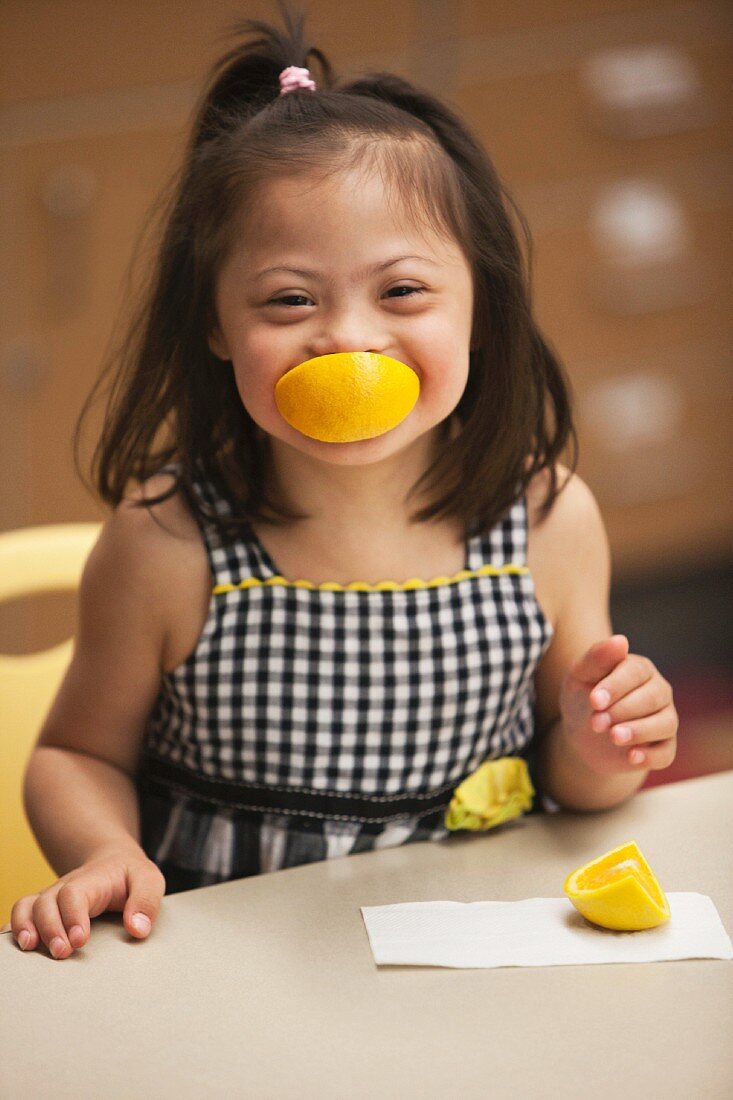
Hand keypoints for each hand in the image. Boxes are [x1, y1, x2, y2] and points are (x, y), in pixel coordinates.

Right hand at [1, 842, 164, 958]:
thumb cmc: (130, 875)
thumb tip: (137, 929)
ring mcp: (53, 897)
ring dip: (25, 927)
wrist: (113, 861)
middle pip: (46, 901)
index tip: (80, 940)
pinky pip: (21, 912)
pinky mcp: (45, 909)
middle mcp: (66, 887)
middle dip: (50, 929)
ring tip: (31, 948)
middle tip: (62, 953)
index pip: (73, 893)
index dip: (72, 916)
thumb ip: (146, 901)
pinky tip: (15, 946)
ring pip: (28, 906)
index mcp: (92, 880)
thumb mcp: (149, 880)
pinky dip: (15, 927)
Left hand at [559, 634, 677, 775]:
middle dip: (623, 710)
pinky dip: (651, 756)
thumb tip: (621, 640)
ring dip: (639, 731)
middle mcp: (658, 691)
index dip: (615, 686)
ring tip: (614, 737)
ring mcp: (665, 719)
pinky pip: (666, 753)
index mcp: (639, 668)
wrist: (583, 734)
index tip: (594, 700)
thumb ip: (597, 658)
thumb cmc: (583, 698)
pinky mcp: (664, 747)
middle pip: (653, 697)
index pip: (635, 672)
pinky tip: (632, 757)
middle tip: (596, 723)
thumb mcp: (580, 677)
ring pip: (665, 723)